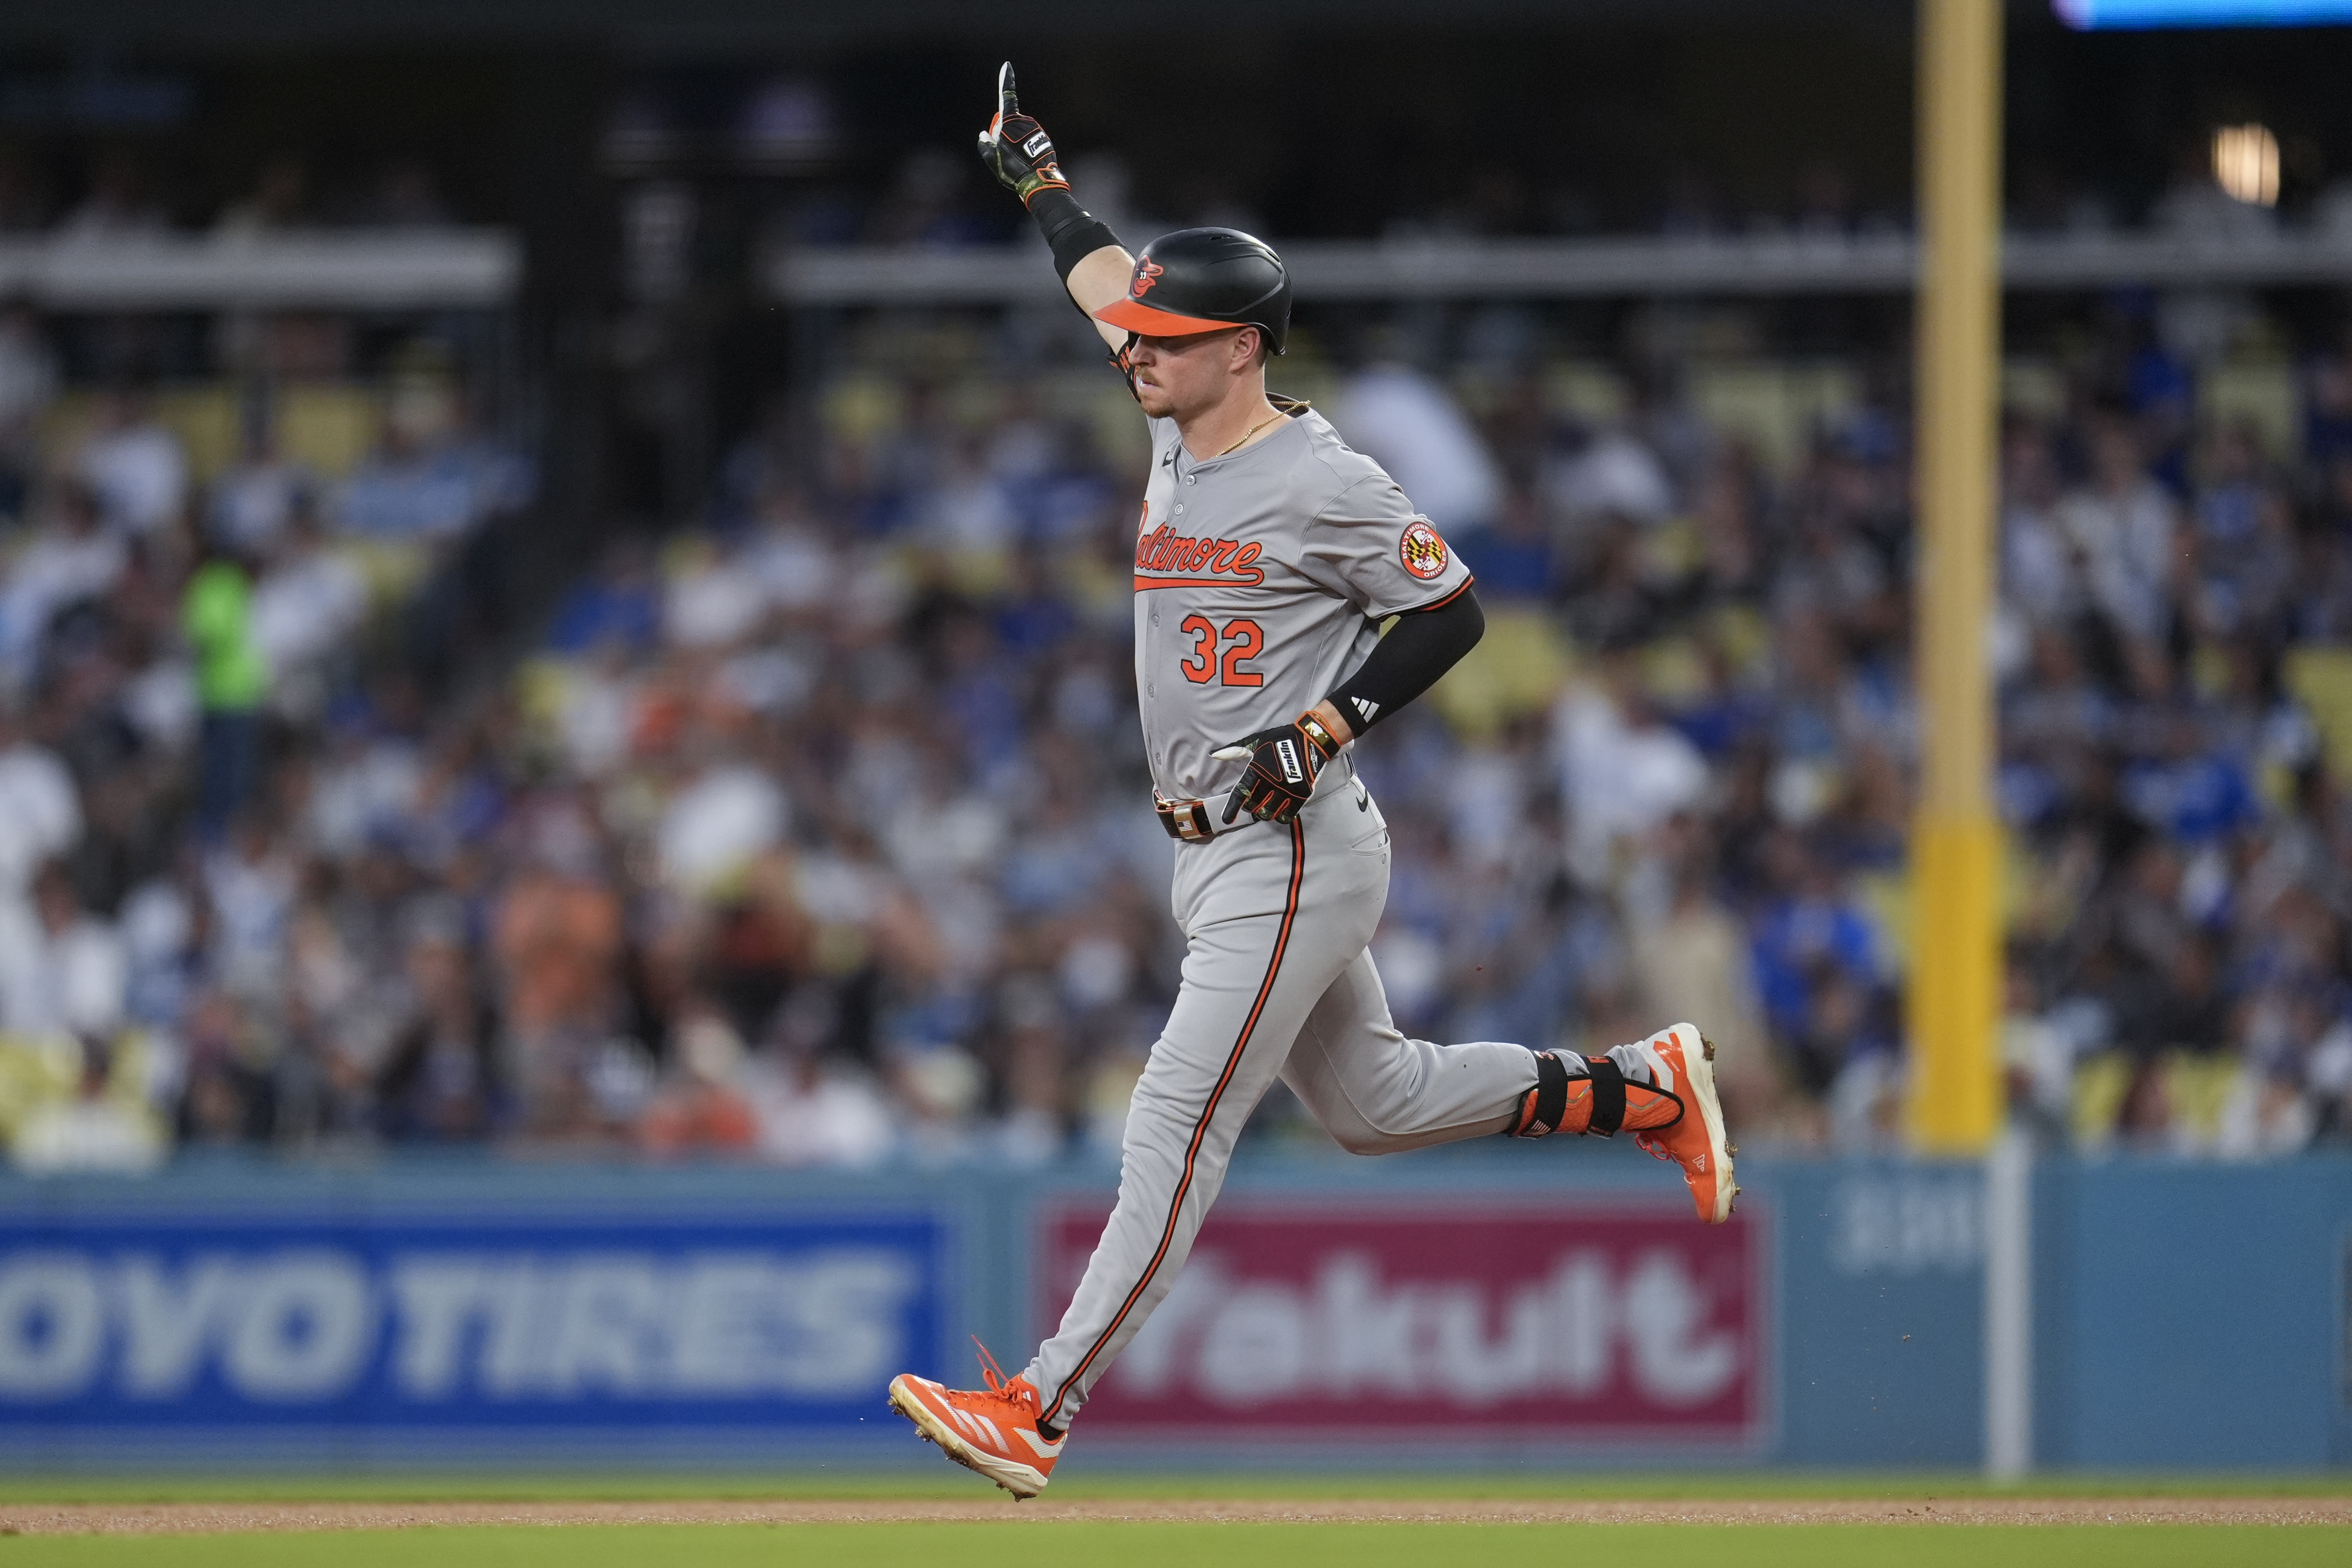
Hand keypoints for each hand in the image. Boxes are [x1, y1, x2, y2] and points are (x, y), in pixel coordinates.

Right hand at [975, 62, 1070, 206]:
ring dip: (1016, 142)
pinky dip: (1026, 149)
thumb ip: (984, 143)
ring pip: (1021, 133)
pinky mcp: (1044, 138)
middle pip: (1010, 123)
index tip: (1007, 66)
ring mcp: (1036, 129)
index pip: (1006, 97)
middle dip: (1005, 133)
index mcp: (1010, 122)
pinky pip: (1031, 141)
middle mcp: (1025, 121)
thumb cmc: (1012, 169)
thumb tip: (984, 134)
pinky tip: (1026, 163)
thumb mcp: (991, 158)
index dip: (1006, 80)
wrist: (1037, 182)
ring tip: (1017, 160)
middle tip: (1005, 152)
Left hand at [1219, 711, 1344, 826]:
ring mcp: (1286, 790)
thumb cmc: (1281, 739)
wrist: (1311, 739)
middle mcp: (1270, 782)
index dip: (1232, 808)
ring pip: (1269, 813)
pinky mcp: (1301, 795)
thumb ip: (1235, 751)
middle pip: (1254, 807)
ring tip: (1266, 807)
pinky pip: (1287, 815)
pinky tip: (1280, 811)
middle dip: (1251, 807)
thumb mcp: (1256, 741)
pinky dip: (1281, 816)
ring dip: (1265, 812)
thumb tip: (1214, 754)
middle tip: (1254, 803)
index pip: (1241, 793)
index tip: (1226, 819)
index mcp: (1257, 769)